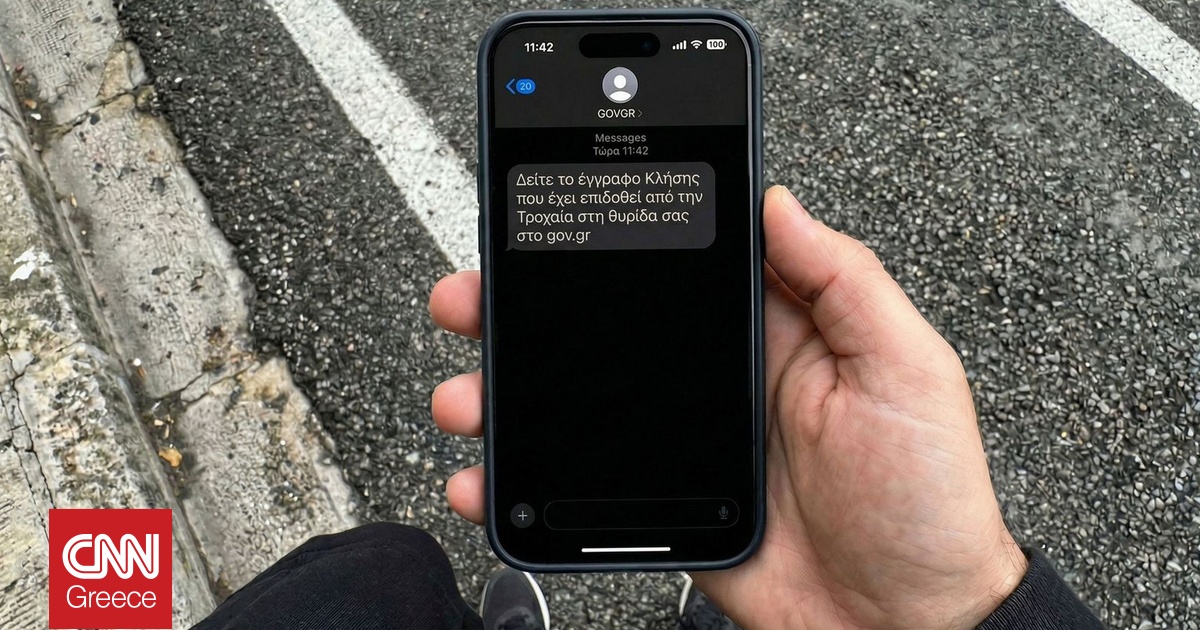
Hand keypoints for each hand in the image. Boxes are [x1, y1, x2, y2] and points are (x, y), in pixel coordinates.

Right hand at [429, 186, 1027, 629]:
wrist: (907, 622)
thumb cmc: (927, 498)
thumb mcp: (907, 369)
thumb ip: (844, 280)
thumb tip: (782, 203)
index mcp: (772, 331)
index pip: (677, 266)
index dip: (609, 241)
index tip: (551, 225)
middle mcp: (717, 379)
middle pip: (604, 330)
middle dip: (529, 311)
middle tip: (471, 300)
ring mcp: (682, 444)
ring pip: (575, 405)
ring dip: (508, 393)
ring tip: (466, 395)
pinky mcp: (660, 505)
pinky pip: (578, 485)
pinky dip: (524, 482)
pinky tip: (488, 477)